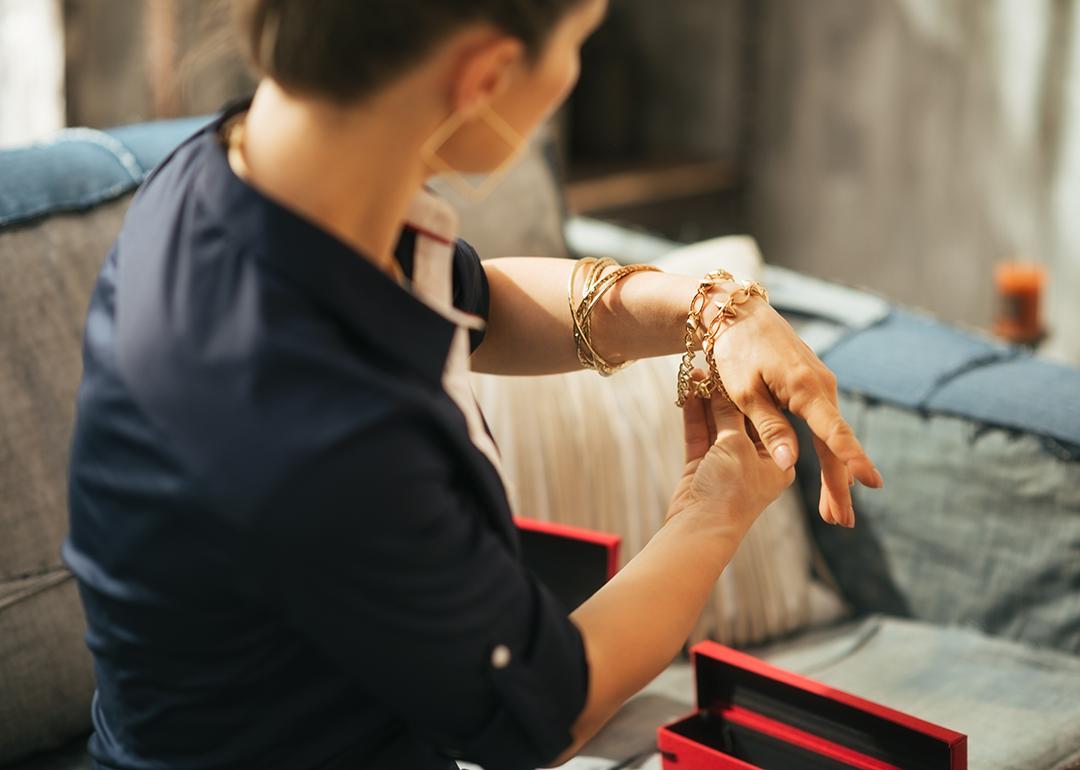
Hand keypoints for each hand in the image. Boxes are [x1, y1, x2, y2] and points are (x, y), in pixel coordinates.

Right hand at [666, 376, 794, 532]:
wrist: (699, 529)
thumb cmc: (730, 492)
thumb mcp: (736, 446)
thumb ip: (731, 415)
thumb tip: (726, 388)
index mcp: (778, 459)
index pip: (769, 417)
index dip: (756, 391)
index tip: (745, 367)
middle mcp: (754, 459)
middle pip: (741, 418)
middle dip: (727, 392)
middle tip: (717, 363)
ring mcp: (727, 463)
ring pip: (718, 423)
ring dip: (708, 399)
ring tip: (697, 370)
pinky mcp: (702, 465)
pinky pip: (700, 433)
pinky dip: (694, 413)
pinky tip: (688, 390)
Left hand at [708, 295, 882, 527]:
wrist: (738, 314)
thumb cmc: (735, 351)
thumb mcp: (743, 392)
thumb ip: (769, 427)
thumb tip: (790, 464)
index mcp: (804, 388)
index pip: (834, 431)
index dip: (852, 459)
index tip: (871, 484)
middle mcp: (821, 387)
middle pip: (835, 444)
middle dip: (839, 485)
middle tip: (842, 522)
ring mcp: (820, 385)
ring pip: (831, 437)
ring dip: (833, 474)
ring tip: (834, 512)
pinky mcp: (813, 386)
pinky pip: (824, 425)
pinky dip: (827, 452)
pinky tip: (834, 477)